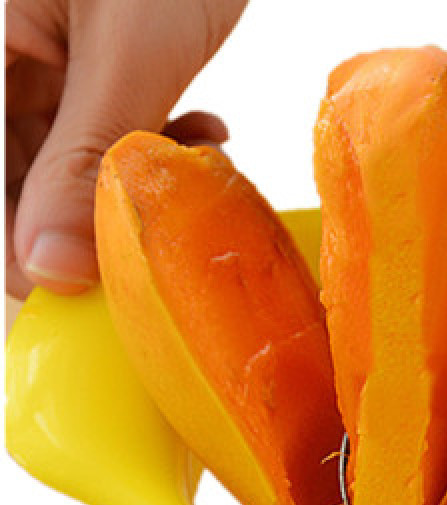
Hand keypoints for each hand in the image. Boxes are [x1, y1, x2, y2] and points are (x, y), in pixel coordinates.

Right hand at [5, 0, 246, 299]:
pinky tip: (199, 131)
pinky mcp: (71, 48)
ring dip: (130, 175)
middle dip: (87, 209)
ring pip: (59, 152)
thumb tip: (52, 269)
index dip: (13, 244)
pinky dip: (145, 138)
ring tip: (195, 160)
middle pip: (13, 170)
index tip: (74, 285)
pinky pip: (93, 121)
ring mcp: (27, 48)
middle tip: (151, 227)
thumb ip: (85, 161)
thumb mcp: (128, 54)